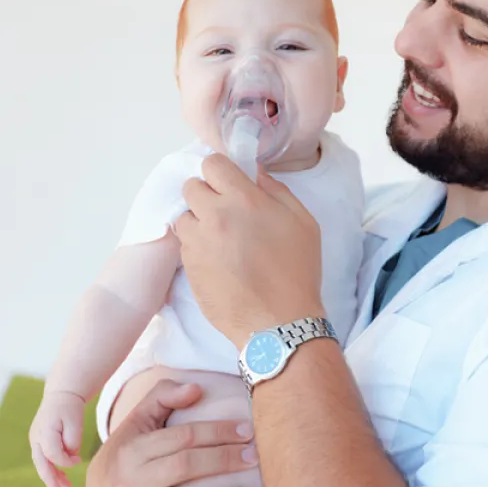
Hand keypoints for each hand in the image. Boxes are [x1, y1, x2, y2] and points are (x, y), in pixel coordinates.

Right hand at [29, 390, 85, 486]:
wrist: (61, 395)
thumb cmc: (70, 408)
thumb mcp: (76, 422)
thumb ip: (73, 442)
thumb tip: (70, 457)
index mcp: (44, 431)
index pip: (53, 454)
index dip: (66, 462)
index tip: (79, 460)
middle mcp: (36, 437)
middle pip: (41, 463)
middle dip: (50, 480)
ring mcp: (34, 439)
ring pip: (41, 464)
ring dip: (52, 477)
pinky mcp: (38, 442)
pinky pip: (43, 459)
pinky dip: (52, 469)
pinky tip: (61, 478)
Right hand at [86, 379, 257, 486]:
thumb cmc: (127, 454)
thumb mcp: (138, 420)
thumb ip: (163, 396)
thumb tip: (196, 388)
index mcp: (133, 448)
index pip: (183, 436)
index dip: (218, 431)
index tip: (247, 432)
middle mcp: (129, 482)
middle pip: (185, 467)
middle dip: (225, 460)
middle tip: (255, 458)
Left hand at [174, 154, 324, 346]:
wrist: (278, 323)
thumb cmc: (297, 271)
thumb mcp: (303, 222)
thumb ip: (276, 190)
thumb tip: (254, 173)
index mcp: (243, 200)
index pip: (212, 164)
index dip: (221, 172)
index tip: (230, 184)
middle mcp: (214, 216)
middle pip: (191, 187)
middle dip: (206, 195)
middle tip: (225, 212)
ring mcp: (197, 243)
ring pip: (184, 217)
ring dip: (198, 222)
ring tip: (220, 240)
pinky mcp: (188, 267)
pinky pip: (185, 245)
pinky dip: (197, 247)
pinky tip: (218, 261)